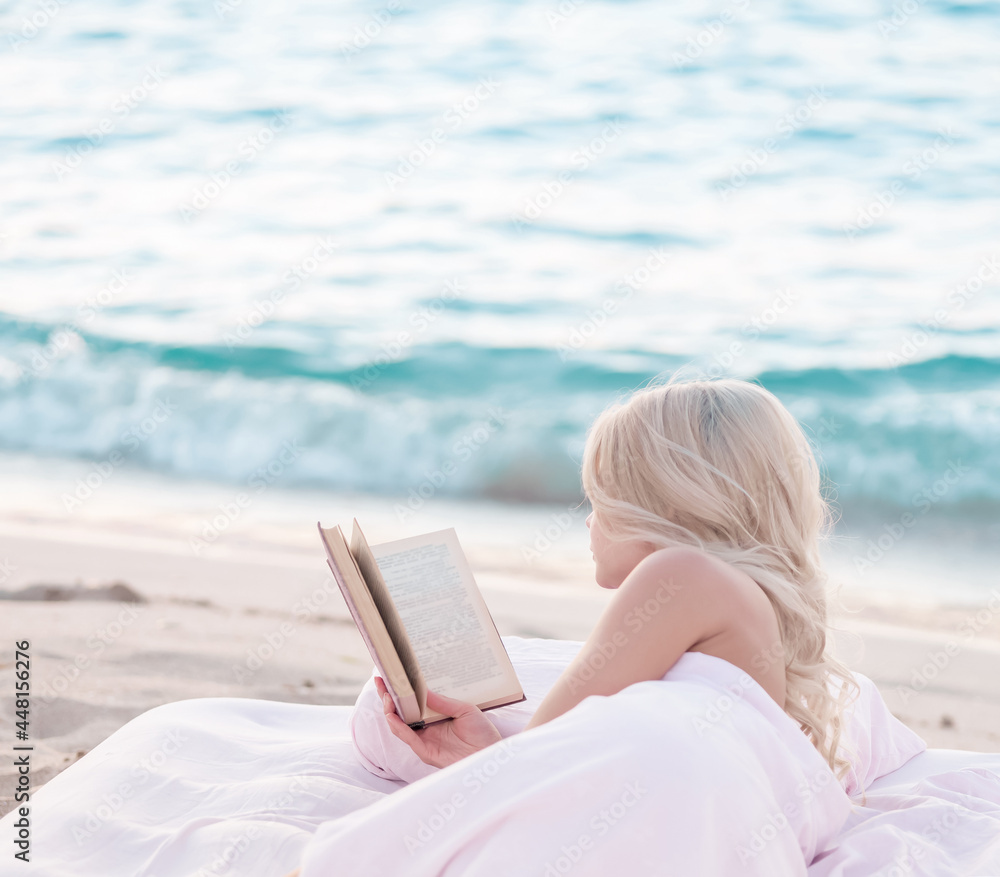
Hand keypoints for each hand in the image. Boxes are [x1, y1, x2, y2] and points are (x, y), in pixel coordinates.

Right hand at [374, 676, 501, 768]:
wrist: (492, 753)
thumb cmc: (482, 732)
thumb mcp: (464, 709)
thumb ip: (442, 702)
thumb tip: (421, 688)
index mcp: (434, 716)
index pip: (412, 702)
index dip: (399, 691)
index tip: (388, 675)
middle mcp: (426, 728)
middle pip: (400, 713)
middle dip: (387, 698)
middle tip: (380, 682)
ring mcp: (425, 740)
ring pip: (399, 726)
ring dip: (390, 711)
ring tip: (385, 696)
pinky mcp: (426, 752)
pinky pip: (408, 739)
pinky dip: (398, 727)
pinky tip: (392, 717)